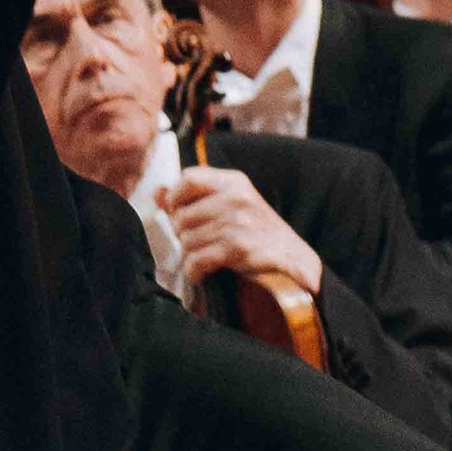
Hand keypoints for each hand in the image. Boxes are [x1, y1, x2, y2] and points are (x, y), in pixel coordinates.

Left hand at [160, 167, 323, 297]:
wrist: (293, 259)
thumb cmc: (258, 232)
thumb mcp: (232, 205)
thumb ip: (195, 197)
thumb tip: (158, 193)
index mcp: (234, 182)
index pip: (188, 178)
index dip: (175, 197)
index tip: (177, 211)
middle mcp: (235, 197)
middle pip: (181, 215)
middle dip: (183, 234)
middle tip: (197, 242)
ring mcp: (237, 222)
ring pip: (186, 240)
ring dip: (191, 254)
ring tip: (205, 257)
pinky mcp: (237, 248)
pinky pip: (196, 260)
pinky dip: (195, 271)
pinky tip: (204, 272)